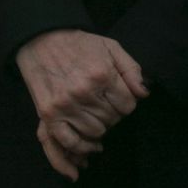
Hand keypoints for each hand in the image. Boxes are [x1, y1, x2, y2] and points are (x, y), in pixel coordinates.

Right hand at [16, 29, 147, 180]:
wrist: (43, 39)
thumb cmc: (80, 44)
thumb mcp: (110, 47)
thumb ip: (131, 69)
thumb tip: (144, 94)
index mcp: (102, 74)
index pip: (128, 106)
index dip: (126, 103)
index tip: (118, 98)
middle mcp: (84, 91)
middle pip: (112, 120)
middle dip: (113, 114)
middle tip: (104, 104)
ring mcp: (66, 105)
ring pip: (95, 133)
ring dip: (99, 127)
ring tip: (95, 115)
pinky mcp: (49, 114)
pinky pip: (70, 142)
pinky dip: (81, 148)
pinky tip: (89, 145)